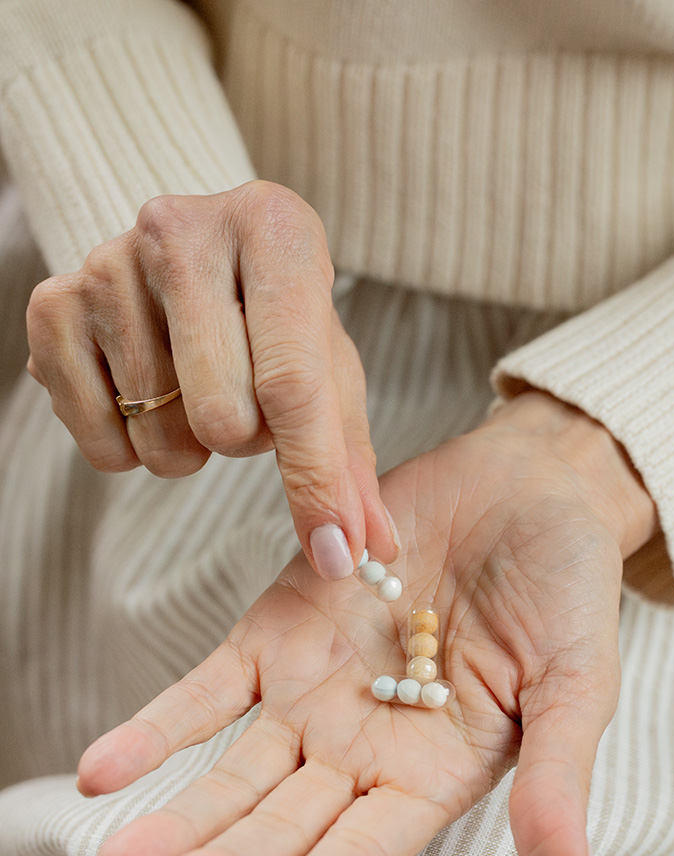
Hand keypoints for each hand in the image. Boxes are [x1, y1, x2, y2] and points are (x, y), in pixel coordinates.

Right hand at [26, 181, 396, 576]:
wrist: (193, 258)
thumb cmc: (275, 320)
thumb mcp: (328, 373)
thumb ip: (351, 464)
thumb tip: (368, 550)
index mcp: (273, 229)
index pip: (292, 382)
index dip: (314, 479)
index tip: (334, 553)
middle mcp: (181, 230)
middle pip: (224, 417)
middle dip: (247, 440)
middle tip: (246, 398)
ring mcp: (104, 264)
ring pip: (162, 439)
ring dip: (190, 446)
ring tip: (194, 389)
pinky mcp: (50, 305)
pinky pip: (102, 446)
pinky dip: (133, 449)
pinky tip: (146, 395)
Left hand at [81, 392, 656, 855]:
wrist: (526, 492)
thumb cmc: (568, 593)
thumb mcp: (576, 683)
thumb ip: (557, 775)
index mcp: (432, 778)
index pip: (364, 855)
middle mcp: (361, 754)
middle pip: (282, 824)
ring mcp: (310, 696)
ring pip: (235, 771)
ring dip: (178, 816)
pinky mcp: (275, 634)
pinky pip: (208, 689)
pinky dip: (157, 726)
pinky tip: (101, 771)